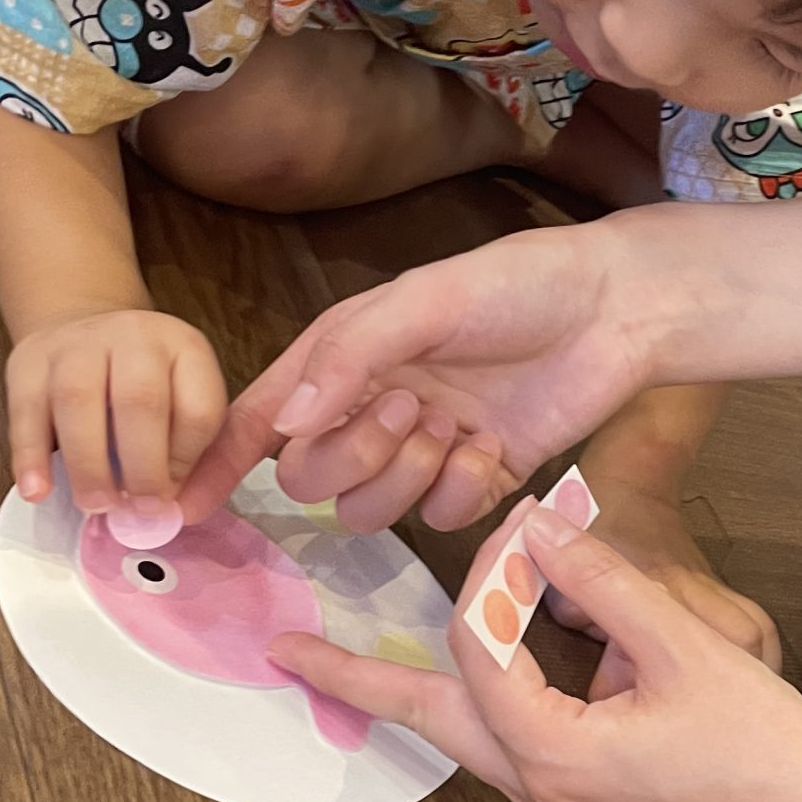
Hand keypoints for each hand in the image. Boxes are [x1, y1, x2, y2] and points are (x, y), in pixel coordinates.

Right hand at [8, 307, 226, 512]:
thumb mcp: (182, 406)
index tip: (169, 495)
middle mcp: (134, 336)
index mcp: (185, 349)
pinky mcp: (28, 360)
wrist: (84, 333)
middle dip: (141, 467)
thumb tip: (174, 516)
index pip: (197, 408)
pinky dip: (30, 456)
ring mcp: (77, 342)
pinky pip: (25, 410)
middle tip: (137, 510)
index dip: (185, 460)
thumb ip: (190, 458)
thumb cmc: (144, 387)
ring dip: (87, 464)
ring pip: (77, 398)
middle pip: (139, 400)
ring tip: (95, 505)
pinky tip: (37, 491)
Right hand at [181, 218, 661, 530]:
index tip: (185, 506)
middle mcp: (372, 406)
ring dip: (404, 475)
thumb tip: (287, 421)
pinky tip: (491, 447)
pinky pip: (438, 517)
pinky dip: (461, 491)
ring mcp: (423, 447)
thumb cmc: (517, 284)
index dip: (219, 460)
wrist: (615, 310)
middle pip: (310, 476)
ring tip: (453, 425)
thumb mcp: (426, 299)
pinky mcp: (477, 477)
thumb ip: (351, 356)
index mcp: (343, 357)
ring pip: (366, 509)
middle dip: (352, 454)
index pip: (262, 417)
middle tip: (411, 406)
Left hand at [268, 503, 801, 801]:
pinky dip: (496, 698)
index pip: (479, 641)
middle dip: (356, 680)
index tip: (528, 518)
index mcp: (549, 751)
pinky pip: (514, 746)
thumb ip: (604, 580)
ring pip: (469, 734)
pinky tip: (513, 664)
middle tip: (286, 654)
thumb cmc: (765, 749)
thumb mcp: (683, 645)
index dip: (493, 568)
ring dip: (430, 686)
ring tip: (362, 661)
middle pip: (427, 719)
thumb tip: (542, 522)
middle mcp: (538, 790)